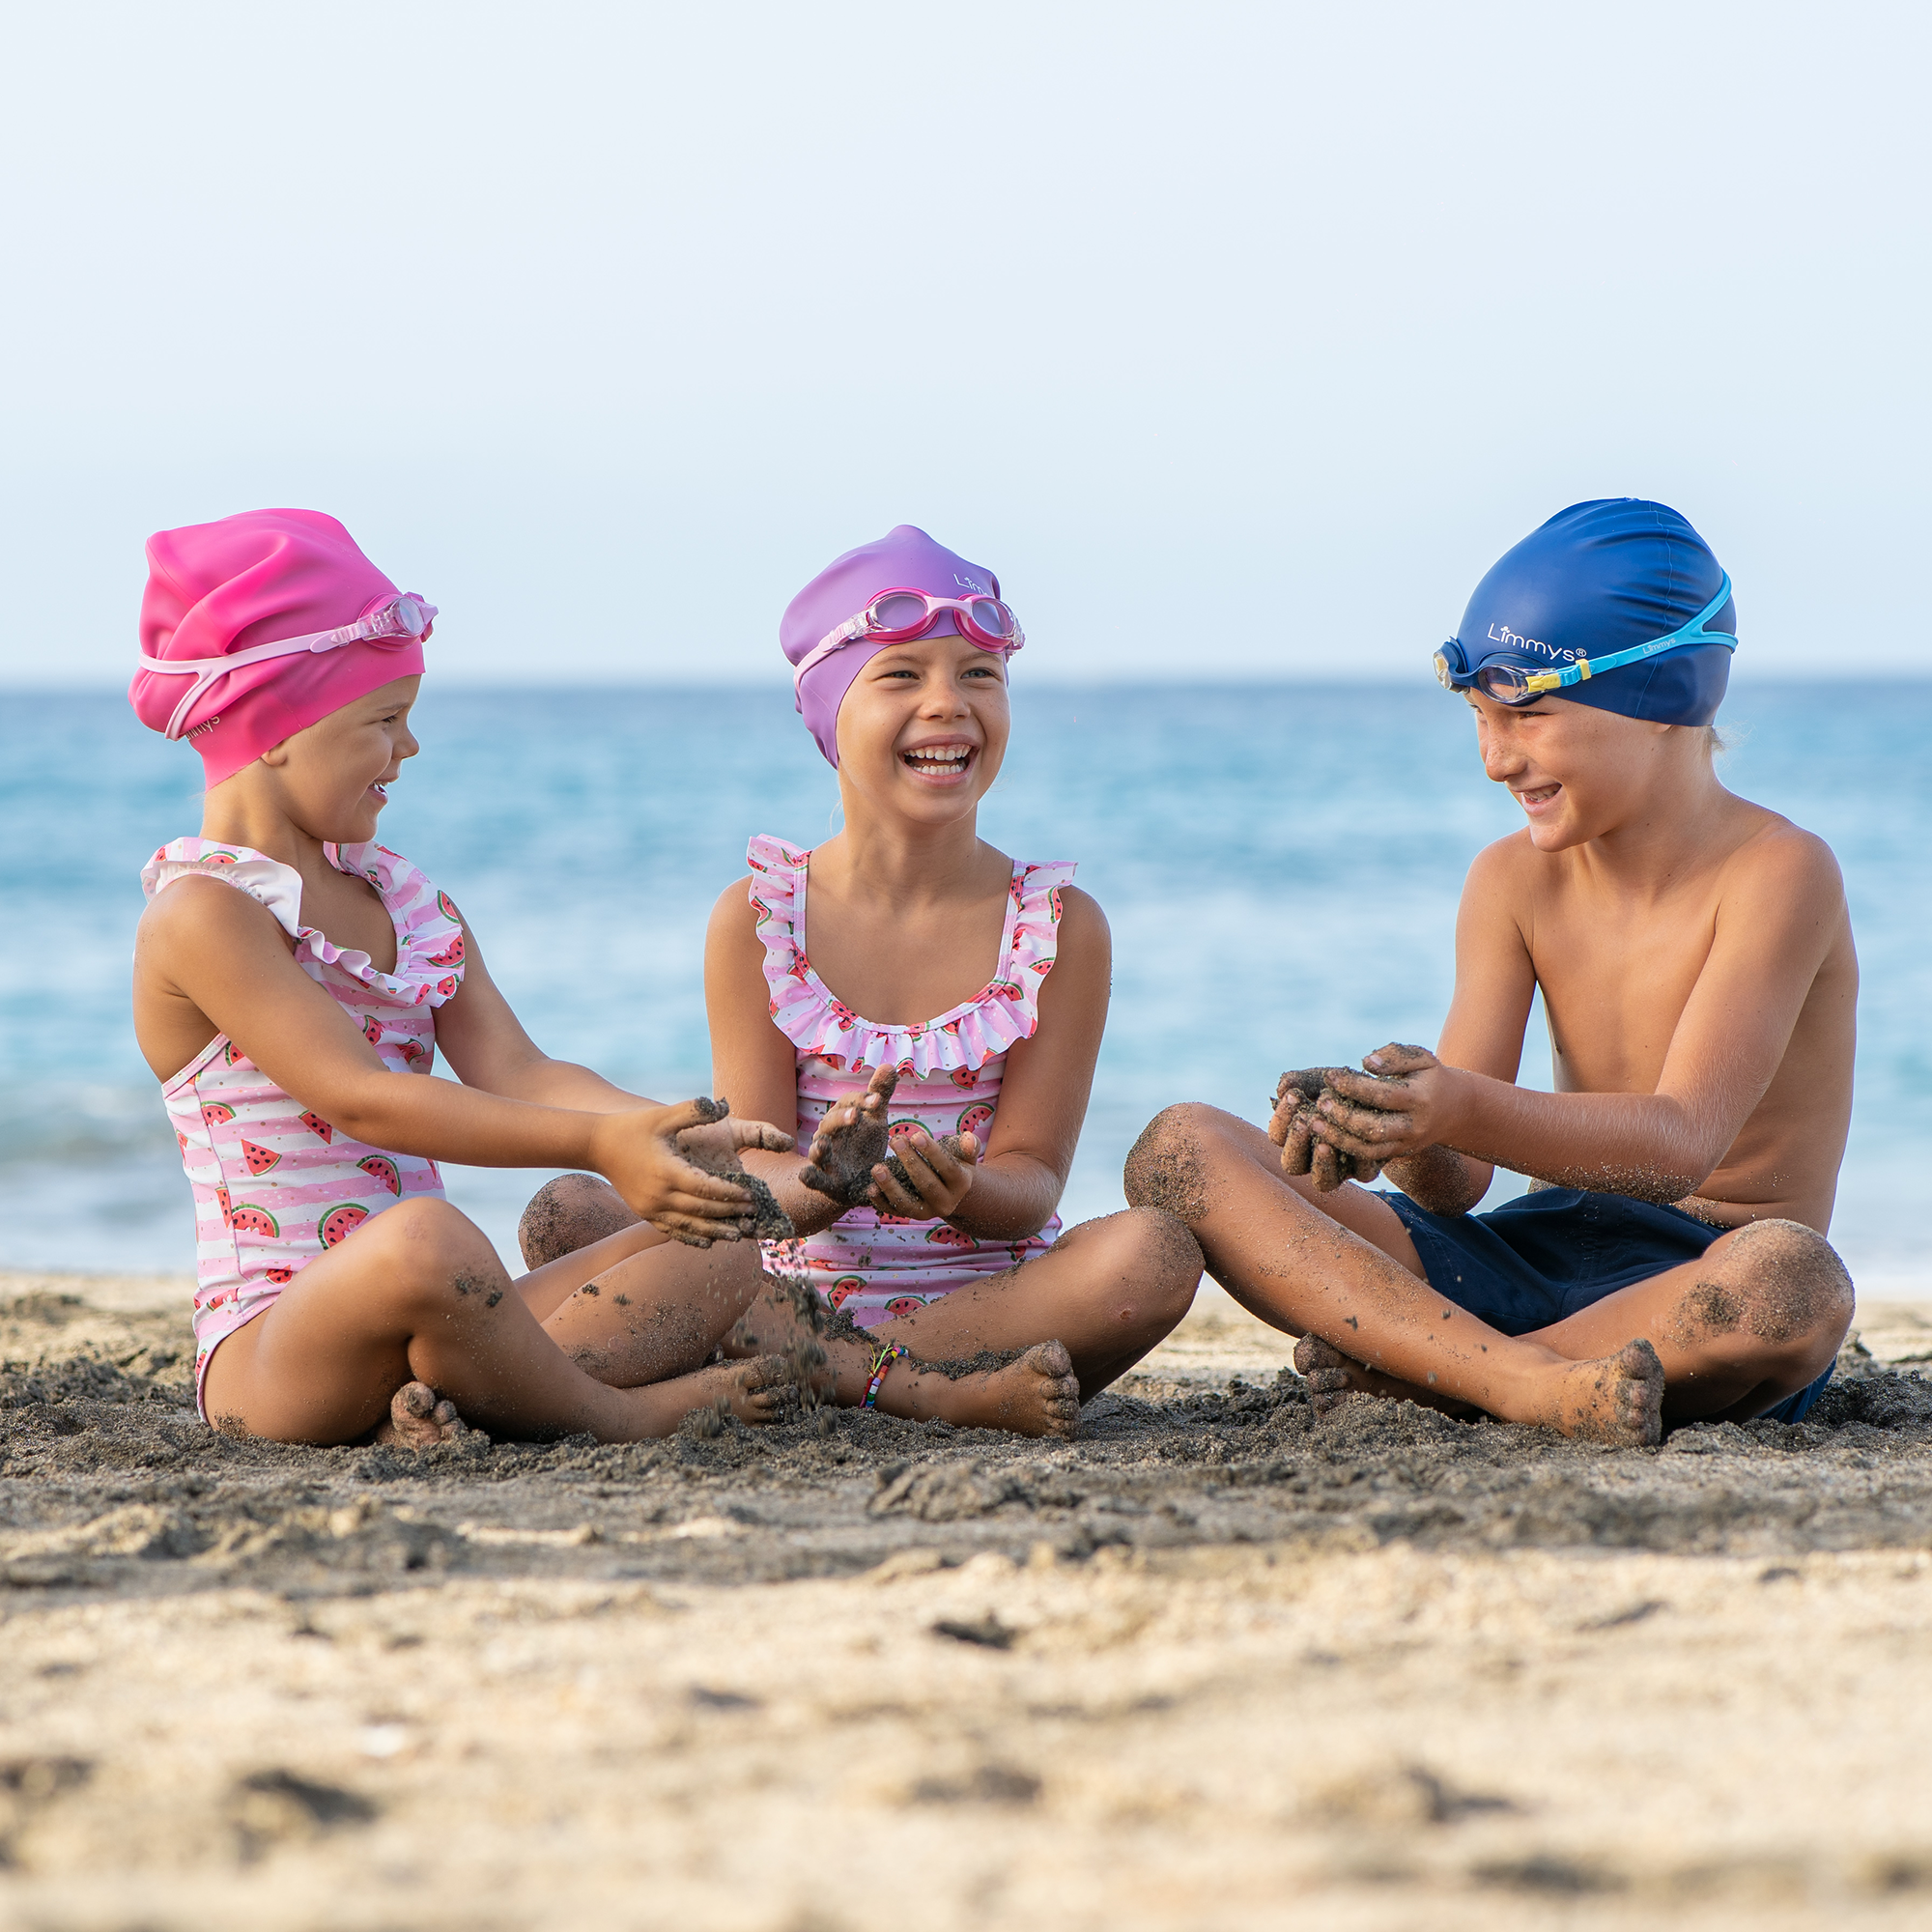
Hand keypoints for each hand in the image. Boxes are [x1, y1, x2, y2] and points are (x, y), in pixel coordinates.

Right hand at [589, 1097, 792, 1246]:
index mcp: (667, 1171)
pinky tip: (708, 1241)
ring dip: (715, 1232)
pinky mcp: (644, 1214)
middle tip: (753, 1214)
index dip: (730, 1194)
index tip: (751, 1195)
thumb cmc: (633, 1127)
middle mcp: (659, 1195)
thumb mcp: (664, 1115)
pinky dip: (692, 1237)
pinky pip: (672, 1231)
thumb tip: (724, 1107)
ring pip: (689, 1227)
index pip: (706, 1188)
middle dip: (729, 1213)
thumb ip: (694, 1111)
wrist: (597, 1145)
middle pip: (701, 1211)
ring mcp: (650, 1208)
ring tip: (738, 1235)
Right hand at [798, 1065, 897, 1205]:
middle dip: (841, 1119)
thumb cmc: (863, 1143)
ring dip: (819, 1148)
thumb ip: (880, 1094)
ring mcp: (824, 1157)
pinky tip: (804, 1175)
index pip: (850, 1103)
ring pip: (817, 1149)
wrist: (857, 1179)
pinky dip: (808, 1177)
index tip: (878, 1101)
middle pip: (831, 1122)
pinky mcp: (824, 1180)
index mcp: (843, 1116)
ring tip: (822, 1146)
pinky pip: (813, 1178)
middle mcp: (829, 1134)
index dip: (863, 1100)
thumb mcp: (875, 1119)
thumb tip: (890, 1065)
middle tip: (855, 1116)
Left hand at [870, 1128, 978, 1219]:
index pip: (948, 1168)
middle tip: (895, 1140)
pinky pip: (894, 1211)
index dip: (932, 1152)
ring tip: (876, 1168)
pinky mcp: (911, 1216)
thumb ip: (967, 1146)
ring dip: (891, 1187)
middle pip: (927, 1184)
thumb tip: (969, 1138)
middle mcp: (946, 1202)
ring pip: (908, 1204)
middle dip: (910, 1162)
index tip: (916, 1135)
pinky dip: (880, 1201)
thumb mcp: (964, 1155)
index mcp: (962, 1184)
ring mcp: (927, 1212)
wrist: (952, 1191)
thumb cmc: (955, 1163)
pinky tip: (870, 1188)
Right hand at [1273, 1067, 1377, 1191]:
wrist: (1381, 1093)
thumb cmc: (1342, 1087)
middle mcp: (1312, 1158)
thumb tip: (1282, 1088)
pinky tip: (1361, 1140)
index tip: (1292, 1095)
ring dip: (1321, 1163)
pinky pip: (1361, 1174)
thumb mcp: (1319, 1079)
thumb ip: (1299, 1080)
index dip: (1281, 1118)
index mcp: (1295, 1136)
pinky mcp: (1365, 1171)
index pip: (1278, 1135)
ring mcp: (1338, 1169)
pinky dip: (1360, 1160)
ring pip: (1322, 1181)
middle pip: (1292, 1165)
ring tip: (1324, 1142)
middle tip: (1303, 1122)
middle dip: (1295, 1143)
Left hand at [1304, 1043, 1458, 1176]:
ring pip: (1369, 1149)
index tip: (1330, 1076)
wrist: (1454, 1108)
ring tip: (1314, 1122)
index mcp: (1420, 1098)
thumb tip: (1367, 1063)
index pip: (1383, 1095)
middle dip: (1343, 1117)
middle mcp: (1414, 1125)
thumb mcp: (1420, 1057)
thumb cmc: (1429, 1075)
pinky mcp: (1398, 1153)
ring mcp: (1406, 1143)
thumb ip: (1394, 1056)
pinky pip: (1369, 1157)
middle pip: (1374, 1128)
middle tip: (1319, 1103)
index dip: (1354, 1086)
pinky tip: (1324, 1135)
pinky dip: (1345, 1148)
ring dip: (1338, 1138)